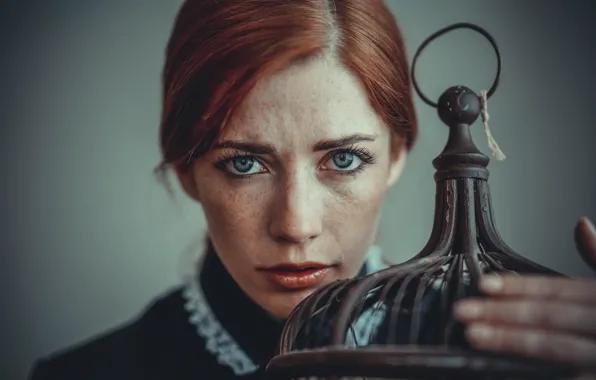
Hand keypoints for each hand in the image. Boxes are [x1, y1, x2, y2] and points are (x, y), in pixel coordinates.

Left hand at [453, 217, 595, 374]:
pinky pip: (569, 375)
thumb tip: (581, 224)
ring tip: (475, 336)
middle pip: (549, 316)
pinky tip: (505, 371)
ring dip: (512, 340)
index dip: (520, 286)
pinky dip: (538, 373)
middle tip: (464, 311)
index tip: (484, 284)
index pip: (558, 289)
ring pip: (554, 346)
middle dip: (503, 312)